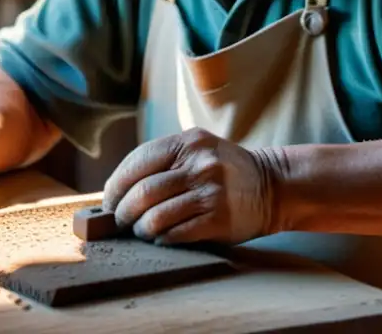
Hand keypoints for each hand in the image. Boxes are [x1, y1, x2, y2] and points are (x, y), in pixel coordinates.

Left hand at [102, 127, 275, 245]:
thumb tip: (117, 191)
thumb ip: (164, 163)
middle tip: (120, 222)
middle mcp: (200, 164)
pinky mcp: (219, 218)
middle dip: (124, 211)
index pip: (138, 161)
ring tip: (142, 232)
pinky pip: (177, 233)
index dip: (116, 185)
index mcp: (188, 142)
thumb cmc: (224, 171)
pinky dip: (162, 239)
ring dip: (141, 229)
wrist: (272, 186)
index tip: (110, 201)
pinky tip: (162, 238)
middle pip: (143, 192)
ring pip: (157, 216)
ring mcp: (211, 191)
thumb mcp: (198, 151)